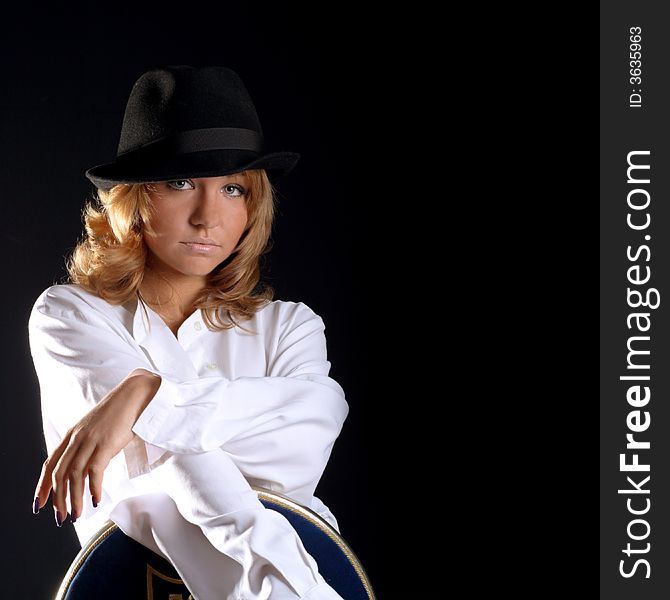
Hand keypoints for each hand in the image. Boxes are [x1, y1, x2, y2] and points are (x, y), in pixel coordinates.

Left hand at [32, 369, 160, 525]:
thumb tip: (83, 472)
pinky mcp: (107, 443)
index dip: (42, 486)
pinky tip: (96, 500)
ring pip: (74, 475)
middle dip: (57, 499)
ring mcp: (91, 440)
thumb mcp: (96, 429)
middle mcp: (77, 438)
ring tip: (77, 515)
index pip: (49, 464)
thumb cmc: (119, 413)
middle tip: (61, 518)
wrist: (136, 395)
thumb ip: (86, 447)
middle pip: (59, 474)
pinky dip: (93, 488)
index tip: (40, 504)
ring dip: (74, 499)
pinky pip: (95, 471)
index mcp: (72, 435)